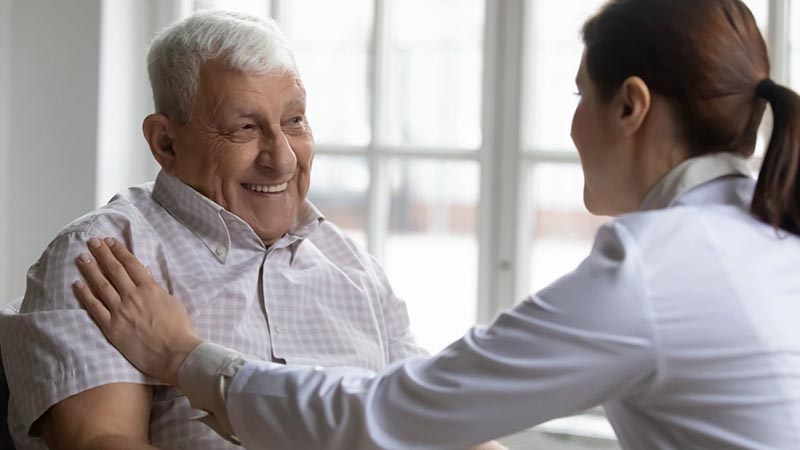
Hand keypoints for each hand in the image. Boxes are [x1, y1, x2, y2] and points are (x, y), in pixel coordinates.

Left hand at [73, 237, 202, 386]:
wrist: (174, 353)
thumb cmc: (179, 328)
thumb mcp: (172, 301)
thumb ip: (156, 287)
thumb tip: (145, 274)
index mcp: (150, 288)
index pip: (131, 264)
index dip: (119, 250)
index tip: (110, 241)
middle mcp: (132, 296)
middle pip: (113, 270)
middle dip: (102, 254)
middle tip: (92, 241)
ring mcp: (120, 311)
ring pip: (101, 285)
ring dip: (90, 269)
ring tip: (82, 257)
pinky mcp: (112, 327)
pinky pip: (94, 308)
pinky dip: (85, 295)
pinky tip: (77, 284)